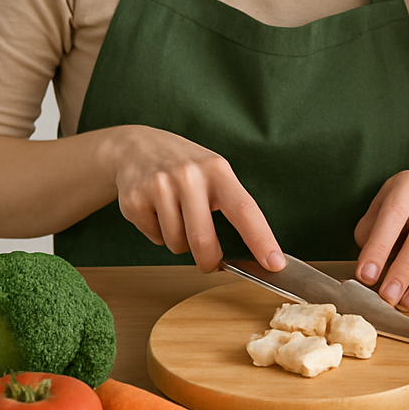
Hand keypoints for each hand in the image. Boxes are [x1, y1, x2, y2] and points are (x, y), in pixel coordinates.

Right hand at [107, 125, 284, 273]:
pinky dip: (159, 234)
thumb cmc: (186, 166)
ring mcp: (159, 186)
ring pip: (176, 244)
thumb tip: (248, 250)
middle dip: (209, 260)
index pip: (244, 209)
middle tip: (210, 263)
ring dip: (180, 243)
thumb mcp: (213, 172)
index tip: (275, 263)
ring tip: (177, 216)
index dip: (261, 239)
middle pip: (203, 239)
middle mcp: (188, 176)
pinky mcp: (133, 201)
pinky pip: (155, 239)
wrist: (137, 146)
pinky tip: (156, 211)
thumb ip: (229, 204)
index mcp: (217, 170)